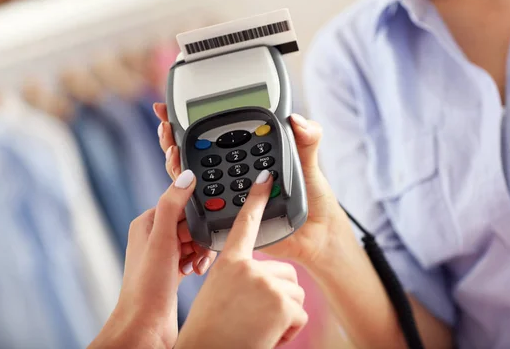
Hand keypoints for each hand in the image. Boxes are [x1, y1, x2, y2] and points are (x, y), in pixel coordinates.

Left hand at [89, 170, 216, 348]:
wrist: (145, 326)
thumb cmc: (147, 286)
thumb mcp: (162, 238)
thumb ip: (173, 204)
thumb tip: (187, 177)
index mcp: (147, 223)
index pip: (178, 202)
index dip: (195, 212)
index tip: (206, 222)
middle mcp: (154, 238)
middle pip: (189, 221)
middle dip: (201, 233)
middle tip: (202, 248)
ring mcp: (164, 256)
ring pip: (194, 240)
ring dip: (202, 249)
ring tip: (199, 263)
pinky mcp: (172, 272)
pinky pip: (193, 257)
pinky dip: (199, 262)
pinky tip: (197, 271)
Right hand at [153, 103, 346, 265]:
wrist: (318, 233)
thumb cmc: (314, 196)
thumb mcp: (309, 161)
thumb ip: (307, 137)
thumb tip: (296, 120)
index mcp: (249, 155)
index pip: (216, 135)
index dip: (192, 121)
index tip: (170, 108)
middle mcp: (234, 174)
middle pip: (195, 155)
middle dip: (174, 140)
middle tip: (166, 127)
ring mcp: (228, 197)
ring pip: (193, 180)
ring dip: (176, 165)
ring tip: (172, 150)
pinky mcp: (228, 219)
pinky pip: (204, 209)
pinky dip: (189, 196)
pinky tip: (185, 183)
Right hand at [176, 170, 307, 348]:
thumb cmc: (210, 331)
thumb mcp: (218, 293)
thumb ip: (238, 277)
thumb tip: (260, 278)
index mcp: (228, 263)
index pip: (245, 223)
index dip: (257, 198)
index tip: (266, 177)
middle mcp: (246, 268)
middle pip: (285, 273)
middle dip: (279, 299)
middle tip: (254, 318)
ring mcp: (265, 283)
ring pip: (295, 295)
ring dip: (283, 317)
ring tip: (258, 329)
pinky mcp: (281, 302)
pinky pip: (300, 315)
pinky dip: (289, 332)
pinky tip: (267, 337)